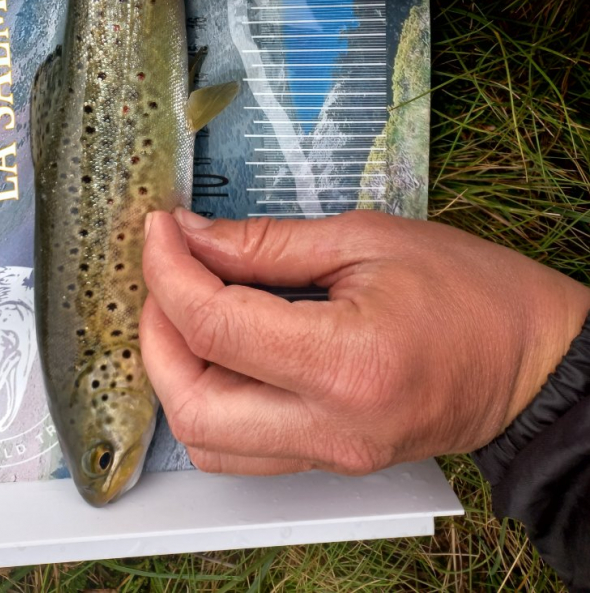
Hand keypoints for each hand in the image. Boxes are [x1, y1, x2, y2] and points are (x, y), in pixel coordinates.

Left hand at [139, 208, 589, 475]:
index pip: (215, 325)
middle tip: (165, 270)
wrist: (533, 358)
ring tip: (186, 305)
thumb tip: (191, 237)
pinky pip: (241, 448)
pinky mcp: (332, 461)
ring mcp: (331, 455)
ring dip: (176, 370)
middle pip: (192, 403)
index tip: (160, 229)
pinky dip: (210, 396)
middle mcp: (331, 426)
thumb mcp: (365, 239)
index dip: (169, 270)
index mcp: (345, 362)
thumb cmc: (469, 288)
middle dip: (156, 331)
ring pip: (207, 440)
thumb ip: (265, 243)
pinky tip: (220, 345)